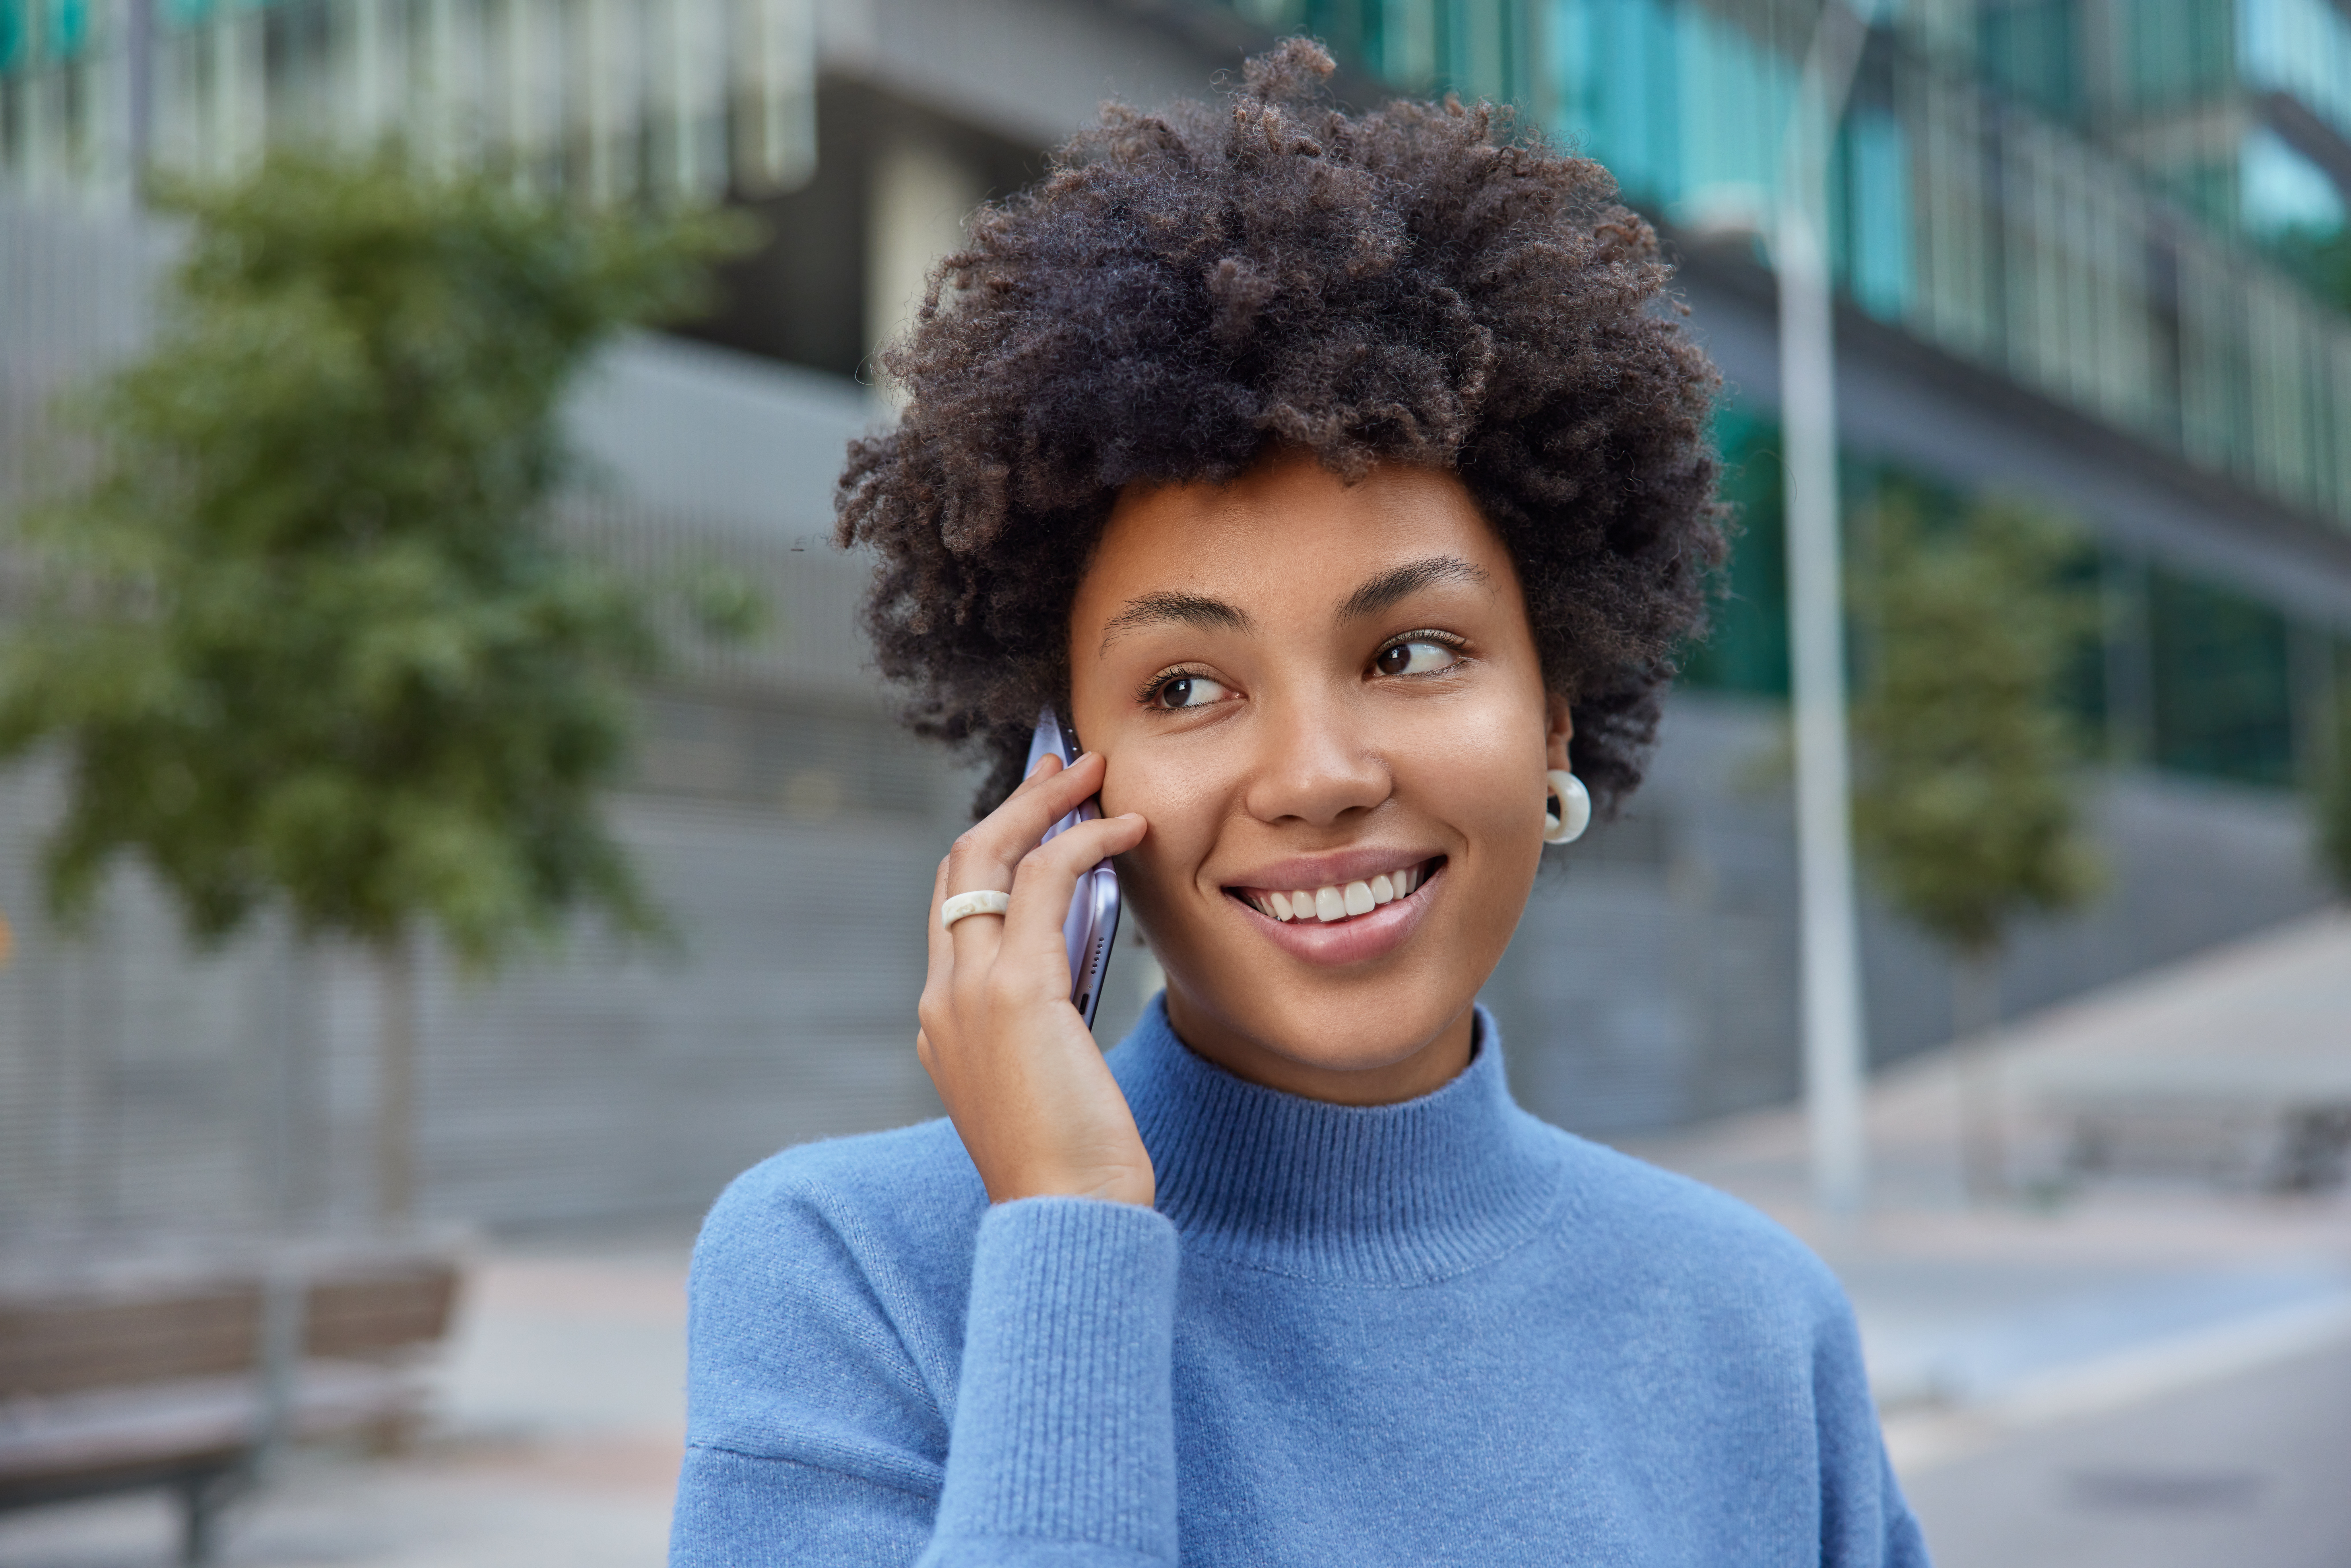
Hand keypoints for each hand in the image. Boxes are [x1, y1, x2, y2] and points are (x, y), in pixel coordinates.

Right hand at [918, 751, 1154, 1206]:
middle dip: (1014, 806)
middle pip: (960, 866)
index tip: (1042, 814)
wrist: (1065, 1220)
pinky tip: (1126, 829)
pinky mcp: (1015, 991)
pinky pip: (1044, 883)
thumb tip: (1072, 992)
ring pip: (990, 857)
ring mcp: (970, 992)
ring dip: (1046, 804)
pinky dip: (1083, 842)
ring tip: (1097, 775)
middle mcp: (944, 998)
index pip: (955, 907)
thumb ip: (1044, 1030)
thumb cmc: (1072, 1166)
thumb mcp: (1046, 1083)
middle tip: (1066, 766)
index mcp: (946, 1023)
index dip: (995, 850)